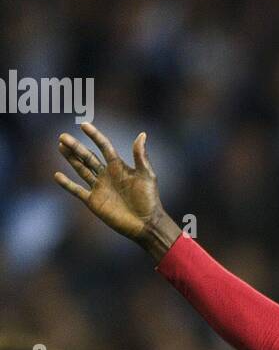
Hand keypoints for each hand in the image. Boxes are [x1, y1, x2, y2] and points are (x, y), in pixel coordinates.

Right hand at [55, 123, 179, 258]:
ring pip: (81, 169)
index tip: (84, 125)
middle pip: (88, 157)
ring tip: (61, 146)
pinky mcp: (94, 201)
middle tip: (63, 136)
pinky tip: (57, 175)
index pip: (103, 147)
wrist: (146, 224)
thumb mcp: (147, 175)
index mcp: (118, 167)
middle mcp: (107, 175)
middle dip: (76, 146)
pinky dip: (67, 184)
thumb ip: (141, 156)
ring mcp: (99, 188)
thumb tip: (142, 135)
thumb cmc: (149, 200)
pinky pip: (77, 190)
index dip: (94, 136)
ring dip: (71, 158)